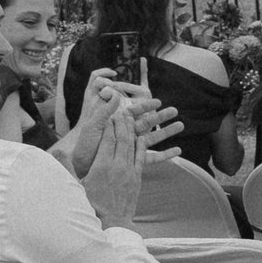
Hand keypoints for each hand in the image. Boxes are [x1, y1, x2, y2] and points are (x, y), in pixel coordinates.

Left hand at [57, 70, 177, 174]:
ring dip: (167, 131)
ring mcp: (131, 148)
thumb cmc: (83, 145)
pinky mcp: (133, 162)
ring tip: (181, 125)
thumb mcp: (92, 125)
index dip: (146, 105)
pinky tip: (178, 151)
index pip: (133, 111)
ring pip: (152, 137)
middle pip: (146, 122)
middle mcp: (125, 134)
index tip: (158, 101)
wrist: (80, 167)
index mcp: (116, 123)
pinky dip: (165, 154)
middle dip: (161, 116)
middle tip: (175, 111)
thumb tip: (117, 95)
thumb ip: (104, 111)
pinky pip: (152, 157)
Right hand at [78, 95, 142, 227]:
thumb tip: (56, 152)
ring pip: (132, 146)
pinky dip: (141, 146)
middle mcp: (118, 167)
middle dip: (120, 124)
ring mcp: (129, 173)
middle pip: (121, 139)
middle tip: (120, 112)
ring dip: (131, 131)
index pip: (106, 139)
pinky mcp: (137, 179)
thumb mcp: (74, 187)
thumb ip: (66, 168)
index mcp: (101, 166)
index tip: (108, 114)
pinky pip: (141, 158)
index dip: (108, 125)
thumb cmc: (90, 207)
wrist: (112, 225)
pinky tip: (141, 138)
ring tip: (130, 118)